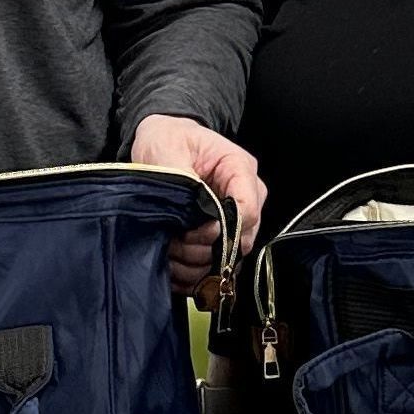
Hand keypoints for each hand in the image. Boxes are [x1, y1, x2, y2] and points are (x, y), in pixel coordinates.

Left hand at [131, 114, 266, 295]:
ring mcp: (239, 217)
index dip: (220, 231)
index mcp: (240, 169)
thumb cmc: (169, 141)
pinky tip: (174, 264)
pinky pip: (220, 264)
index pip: (247, 213)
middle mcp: (248, 195)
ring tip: (170, 250)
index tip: (190, 231)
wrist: (165, 141)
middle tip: (174, 242)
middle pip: (242, 240)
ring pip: (230, 258)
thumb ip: (185, 182)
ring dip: (197, 263)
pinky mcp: (226, 233)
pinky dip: (194, 272)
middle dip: (204, 249)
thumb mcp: (169, 150)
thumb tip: (196, 216)